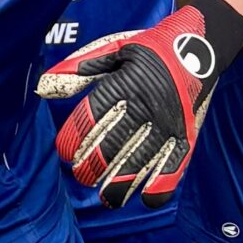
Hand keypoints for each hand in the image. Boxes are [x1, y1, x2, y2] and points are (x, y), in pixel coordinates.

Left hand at [37, 0, 242, 208]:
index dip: (73, 138)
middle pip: (112, 144)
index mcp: (123, 84)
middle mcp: (145, 106)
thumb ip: (78, 70)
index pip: (90, 118)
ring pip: (140, 160)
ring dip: (121, 183)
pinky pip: (176, 163)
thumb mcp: (112, 50)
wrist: (200, 43)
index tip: (64, 152)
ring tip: (105, 198)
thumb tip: (42, 87)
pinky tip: (146, 199)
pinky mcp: (187, 133)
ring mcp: (168, 122)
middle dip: (92, 166)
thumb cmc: (148, 50)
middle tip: (81, 177)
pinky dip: (162, 184)